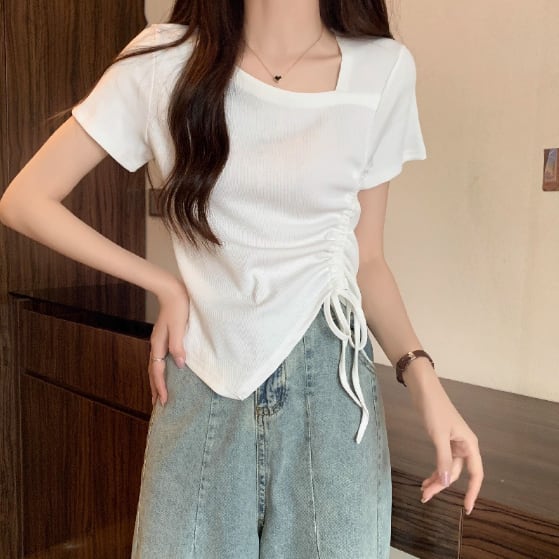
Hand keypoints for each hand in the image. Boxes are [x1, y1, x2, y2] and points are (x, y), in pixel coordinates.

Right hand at [148, 279, 189, 406]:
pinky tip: (165, 373)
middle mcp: (156, 345)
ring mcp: (159, 341)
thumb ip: (178, 346)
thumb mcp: (179, 327)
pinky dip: (160, 371)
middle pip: (153, 372)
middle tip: (157, 405)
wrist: (172, 291)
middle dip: (155, 388)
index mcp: (159, 344)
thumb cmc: (178, 307)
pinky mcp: (164, 338)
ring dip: (156, 381)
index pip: (157, 371)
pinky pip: (160, 359)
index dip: (160, 386)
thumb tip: (180, 365)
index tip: (163, 401)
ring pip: (156, 366)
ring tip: (158, 394)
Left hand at [406, 364, 483, 514]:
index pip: (476, 474)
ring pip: (447, 468)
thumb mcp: (438, 435)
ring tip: (423, 490)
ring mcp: (453, 442)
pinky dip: (435, 469)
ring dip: (437, 479)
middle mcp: (464, 445)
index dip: (472, 492)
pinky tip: (426, 478)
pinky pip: (441, 460)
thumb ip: (443, 459)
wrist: (423, 389)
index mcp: (469, 444)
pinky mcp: (442, 439)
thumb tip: (447, 482)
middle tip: (425, 497)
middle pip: (457, 473)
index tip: (466, 508)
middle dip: (442, 485)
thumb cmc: (434, 409)